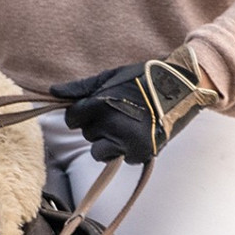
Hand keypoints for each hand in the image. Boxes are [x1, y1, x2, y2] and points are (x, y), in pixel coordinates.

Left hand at [50, 46, 219, 163]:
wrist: (182, 87)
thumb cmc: (144, 78)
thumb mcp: (111, 76)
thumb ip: (80, 88)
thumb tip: (52, 92)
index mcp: (102, 104)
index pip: (72, 118)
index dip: (80, 113)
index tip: (94, 108)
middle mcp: (112, 125)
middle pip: (87, 134)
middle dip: (97, 125)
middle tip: (119, 112)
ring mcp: (126, 142)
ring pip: (98, 151)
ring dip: (107, 141)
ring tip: (127, 124)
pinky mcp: (139, 154)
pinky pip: (119, 158)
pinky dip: (125, 149)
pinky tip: (138, 133)